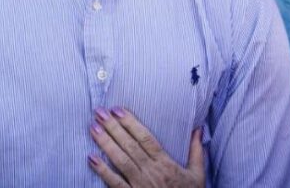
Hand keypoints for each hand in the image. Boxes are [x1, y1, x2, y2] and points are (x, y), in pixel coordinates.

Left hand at [88, 107, 203, 187]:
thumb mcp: (197, 174)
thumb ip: (196, 151)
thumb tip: (198, 129)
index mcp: (166, 164)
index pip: (146, 138)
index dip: (131, 123)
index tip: (118, 109)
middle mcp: (152, 172)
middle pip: (130, 146)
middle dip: (113, 127)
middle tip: (99, 112)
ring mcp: (141, 185)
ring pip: (121, 161)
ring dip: (106, 144)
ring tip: (93, 128)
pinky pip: (115, 184)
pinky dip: (103, 171)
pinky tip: (91, 158)